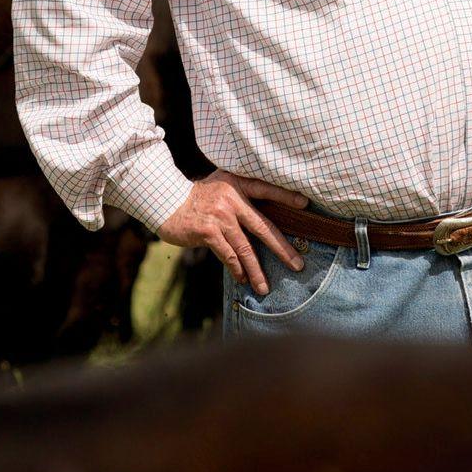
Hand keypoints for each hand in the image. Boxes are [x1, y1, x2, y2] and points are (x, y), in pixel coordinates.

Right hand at [157, 169, 307, 294]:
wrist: (165, 201)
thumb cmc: (197, 197)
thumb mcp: (220, 185)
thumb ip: (240, 194)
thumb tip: (264, 218)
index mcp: (237, 183)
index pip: (266, 189)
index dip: (286, 196)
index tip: (305, 204)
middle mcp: (231, 198)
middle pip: (263, 227)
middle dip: (282, 249)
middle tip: (298, 264)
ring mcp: (220, 216)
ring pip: (245, 248)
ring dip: (256, 270)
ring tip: (265, 287)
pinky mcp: (207, 232)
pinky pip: (227, 255)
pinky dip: (236, 269)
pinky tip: (243, 279)